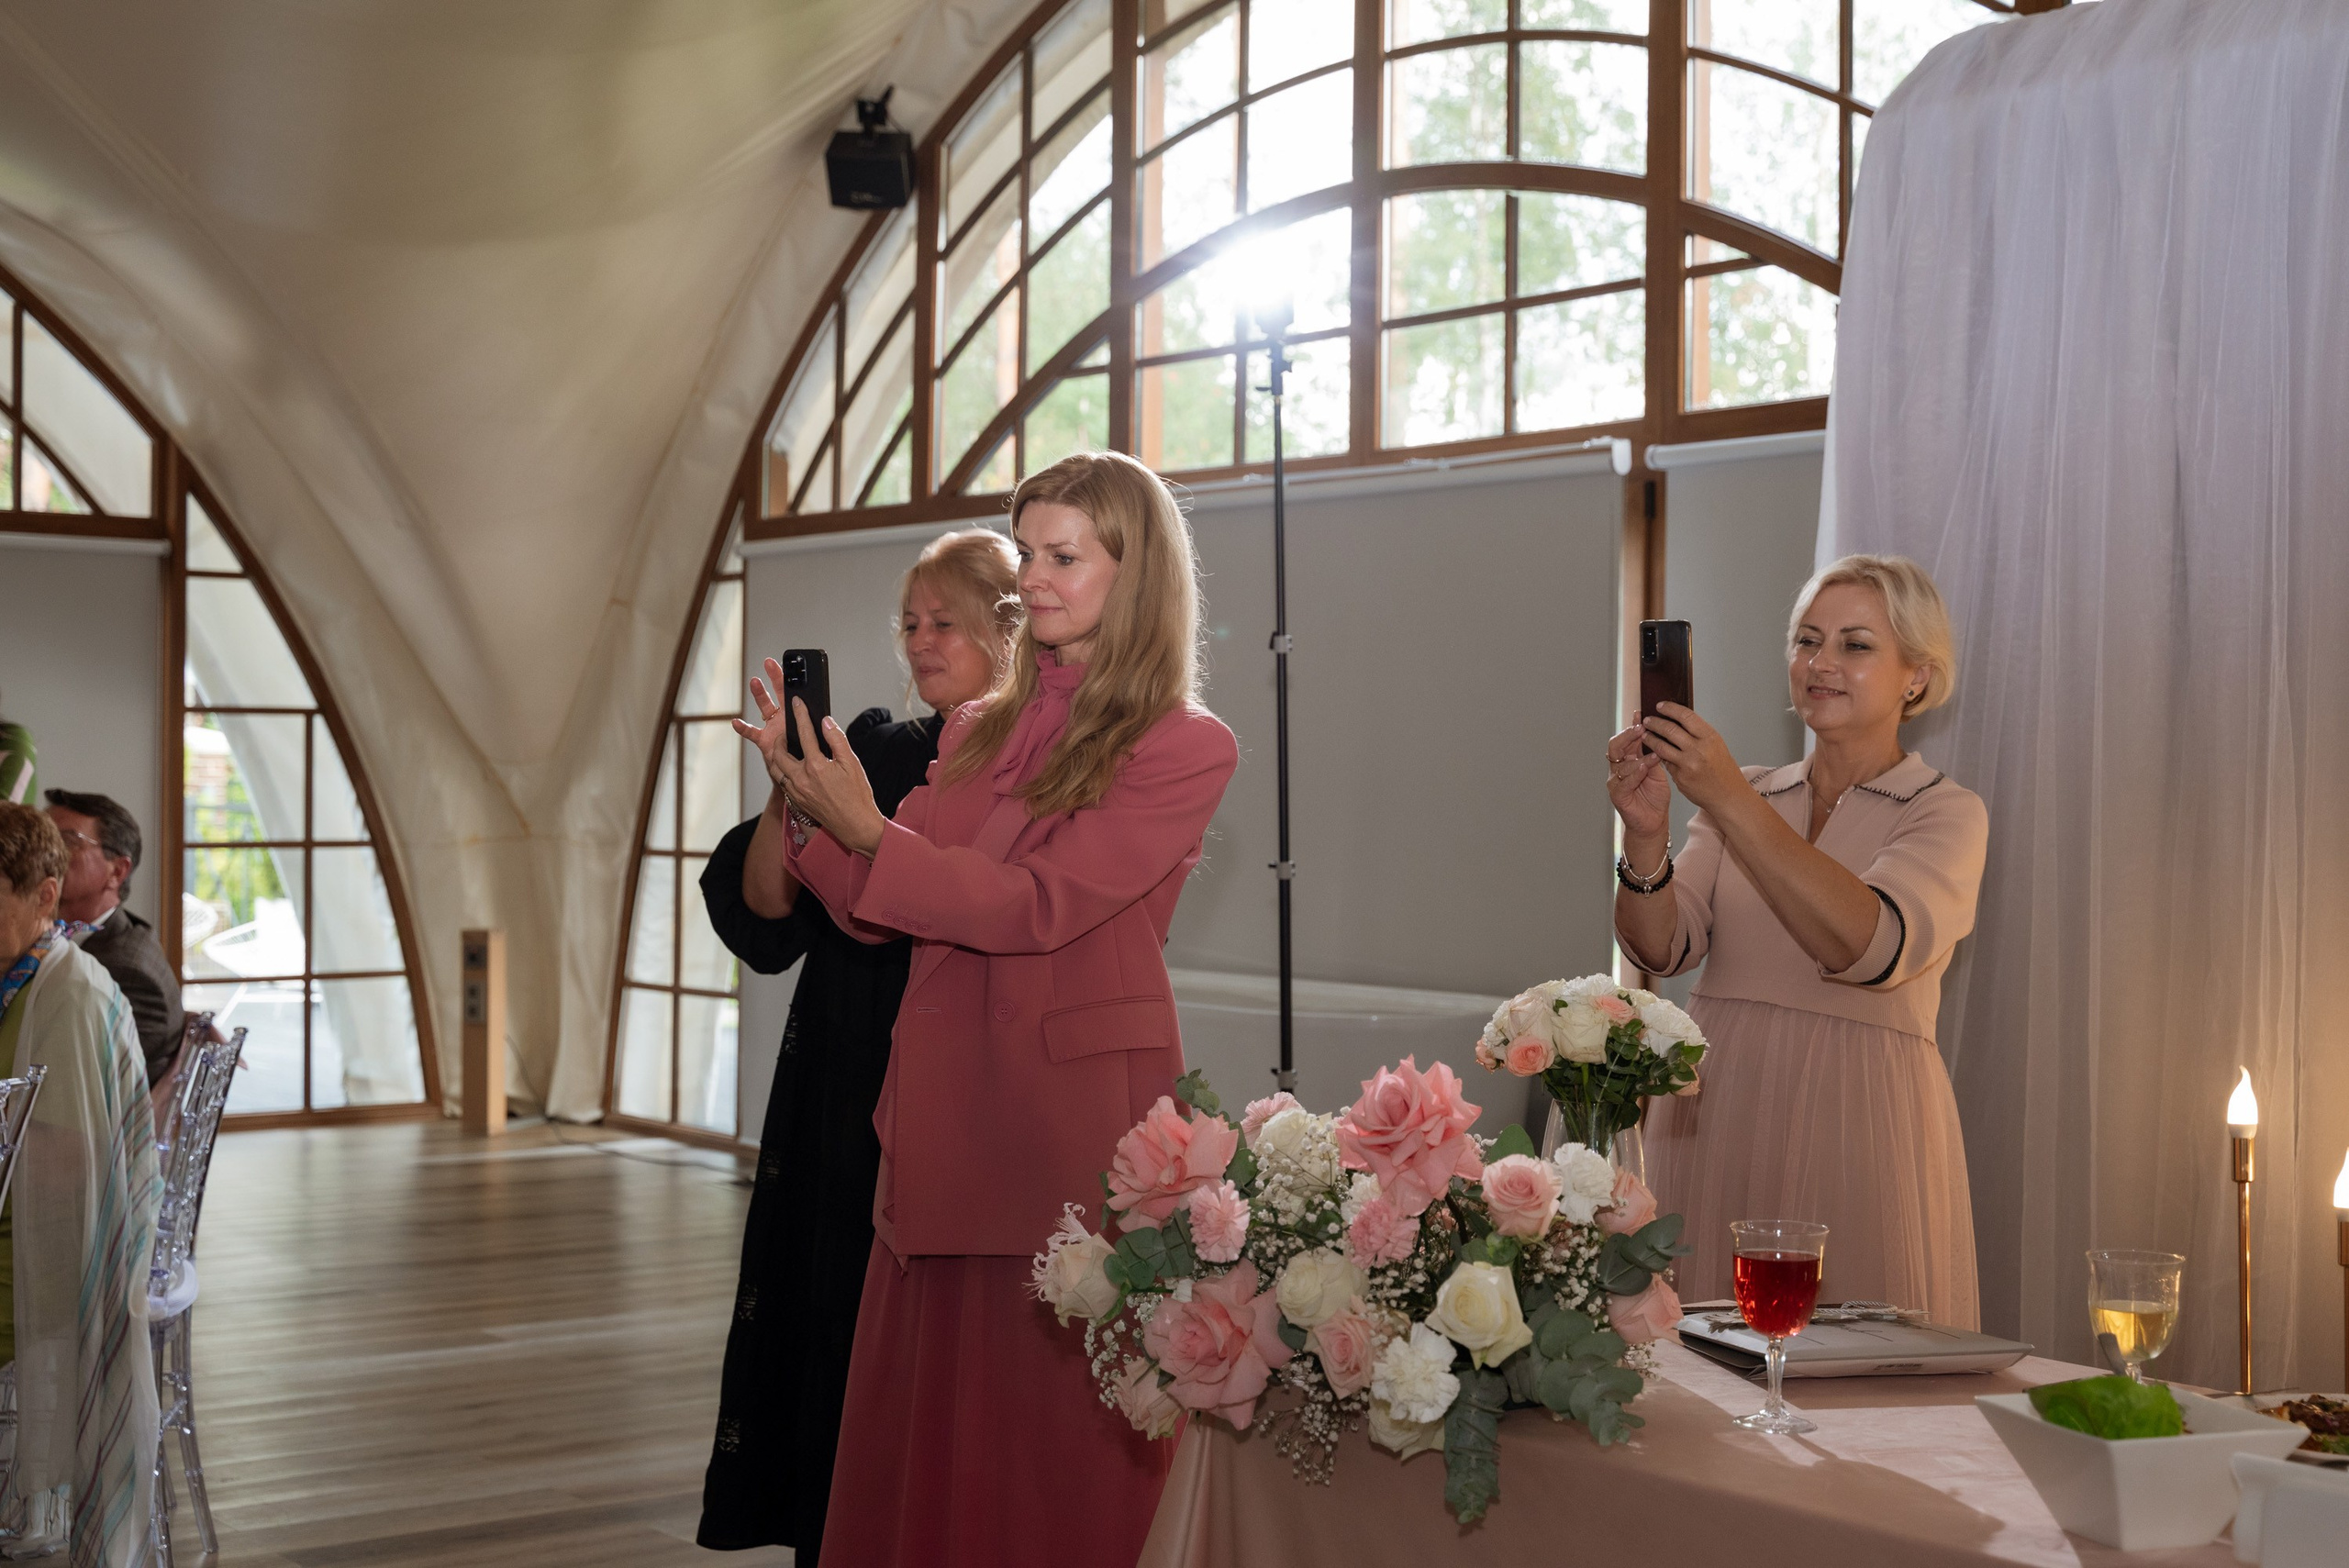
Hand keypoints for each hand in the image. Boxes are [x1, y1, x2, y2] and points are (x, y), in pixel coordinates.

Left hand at [733, 668, 887, 855]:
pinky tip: (790, 768)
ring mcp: (797, 792)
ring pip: (775, 769)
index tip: (797, 702)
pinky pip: (782, 782)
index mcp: (816, 766)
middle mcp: (801, 779)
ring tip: (783, 748)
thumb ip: (837, 740)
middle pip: (779, 752)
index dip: (800, 715)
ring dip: (776, 756)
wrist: (855, 825)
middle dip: (780, 738)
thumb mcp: (852, 763)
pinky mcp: (797, 801)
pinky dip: (781, 771)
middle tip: (785, 731)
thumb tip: (826, 722)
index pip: (805, 734)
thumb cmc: (857, 796)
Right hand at [1606, 723, 1671, 839]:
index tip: (1641, 713)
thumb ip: (1652, 754)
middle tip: (1641, 728)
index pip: (1626, 739)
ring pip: (1621, 764)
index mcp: (1628, 760)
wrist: (1654, 821)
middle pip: (1615, 747)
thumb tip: (1657, 733)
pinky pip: (1624, 782)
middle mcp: (1618, 769)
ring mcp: (1616, 782)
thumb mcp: (1656, 770)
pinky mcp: (1618, 796)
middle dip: (1628, 736)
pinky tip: (1643, 767)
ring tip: (1651, 750)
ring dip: (1637, 756)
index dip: (1632, 726)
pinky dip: (1634, 773)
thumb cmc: (1655, 796)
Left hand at [1638, 703, 1744, 812]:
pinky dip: (1659, 757)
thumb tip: (1676, 719)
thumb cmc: (1722, 768)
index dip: (1670, 708)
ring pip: (1661, 747)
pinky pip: (1665, 763)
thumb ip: (1697, 733)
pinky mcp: (1680, 777)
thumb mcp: (1715, 745)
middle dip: (1655, 723)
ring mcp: (1688, 764)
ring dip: (1650, 739)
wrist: (1728, 795)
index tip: (1660, 705)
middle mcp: (1699, 749)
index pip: (1686, 716)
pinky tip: (1654, 753)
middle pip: (1670, 730)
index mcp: (1709, 737)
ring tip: (1644, 735)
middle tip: (1647, 720)